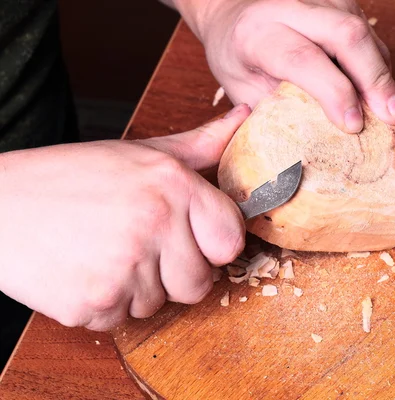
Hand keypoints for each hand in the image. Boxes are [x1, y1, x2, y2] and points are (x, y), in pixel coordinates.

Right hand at [0, 105, 250, 330]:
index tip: (191, 237)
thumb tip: (245, 118)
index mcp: (173, 186)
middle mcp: (154, 225)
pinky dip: (104, 304)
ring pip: (158, 304)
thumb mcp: (140, 153)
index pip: (231, 241)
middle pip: (198, 284)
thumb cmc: (70, 177)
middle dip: (175, 272)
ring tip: (104, 251)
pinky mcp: (94, 303)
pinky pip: (120, 321)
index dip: (212, 243)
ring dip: (136, 288)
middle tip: (138, 244)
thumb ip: (201, 144)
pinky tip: (83, 270)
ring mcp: (124, 268)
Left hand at [174, 0, 394, 132]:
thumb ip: (279, 109)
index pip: (302, 58)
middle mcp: (289, 6)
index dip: (333, 92)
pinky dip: (378, 64)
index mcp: (257, 33)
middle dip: (375, 79)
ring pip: (364, 31)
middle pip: (346, 35)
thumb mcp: (243, 89)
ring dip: (382, 75)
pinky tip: (378, 90)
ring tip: (392, 111)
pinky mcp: (339, 0)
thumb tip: (319, 141)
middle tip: (394, 117)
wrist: (233, 14)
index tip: (353, 126)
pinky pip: (369, 33)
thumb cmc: (237, 57)